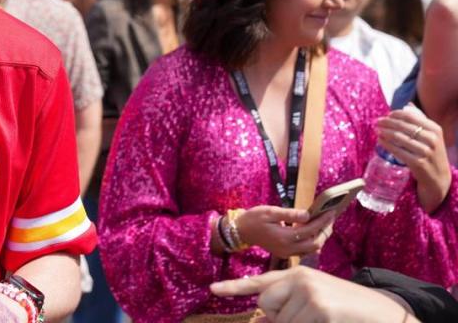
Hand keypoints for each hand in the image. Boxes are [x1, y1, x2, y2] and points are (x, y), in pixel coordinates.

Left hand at [210, 266, 414, 322]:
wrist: (380, 312)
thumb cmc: (344, 309)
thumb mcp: (313, 302)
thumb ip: (286, 306)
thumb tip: (259, 319)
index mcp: (296, 275)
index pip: (260, 281)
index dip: (235, 287)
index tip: (213, 289)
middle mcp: (299, 279)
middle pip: (267, 306)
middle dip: (280, 317)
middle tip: (309, 316)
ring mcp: (309, 293)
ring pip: (282, 321)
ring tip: (323, 319)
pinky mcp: (319, 309)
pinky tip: (327, 322)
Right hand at [234, 206, 336, 258]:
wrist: (241, 231)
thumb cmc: (253, 218)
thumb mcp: (269, 211)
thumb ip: (289, 214)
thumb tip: (308, 215)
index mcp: (284, 236)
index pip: (310, 230)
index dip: (322, 221)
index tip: (330, 212)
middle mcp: (287, 248)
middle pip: (315, 243)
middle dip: (325, 231)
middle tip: (330, 218)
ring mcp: (287, 253)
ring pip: (312, 249)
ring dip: (320, 237)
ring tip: (324, 224)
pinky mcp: (285, 253)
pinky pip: (305, 251)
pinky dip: (313, 242)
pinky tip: (314, 233)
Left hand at [376, 107, 451, 212]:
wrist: (439, 178)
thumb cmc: (432, 153)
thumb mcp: (431, 135)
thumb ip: (420, 120)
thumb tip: (407, 105)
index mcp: (435, 129)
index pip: (411, 116)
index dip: (396, 114)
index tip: (387, 115)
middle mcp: (432, 139)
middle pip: (403, 126)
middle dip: (387, 123)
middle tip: (377, 122)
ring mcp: (426, 151)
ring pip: (399, 138)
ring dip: (385, 132)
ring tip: (377, 130)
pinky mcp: (418, 162)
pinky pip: (398, 151)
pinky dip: (387, 144)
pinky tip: (380, 141)